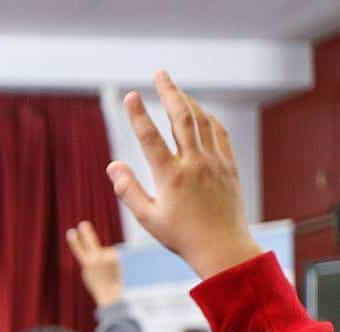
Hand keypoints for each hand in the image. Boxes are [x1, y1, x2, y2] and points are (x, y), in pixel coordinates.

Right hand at [66, 221, 122, 307]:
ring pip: (104, 251)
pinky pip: (111, 254)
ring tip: (107, 271)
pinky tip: (112, 268)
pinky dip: (112, 259)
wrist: (111, 293)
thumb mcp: (88, 273)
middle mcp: (97, 258)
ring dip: (105, 258)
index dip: (74, 240)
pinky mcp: (117, 257)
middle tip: (83, 224)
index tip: (71, 231)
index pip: (79, 249)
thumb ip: (89, 260)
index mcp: (87, 264)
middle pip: (90, 241)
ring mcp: (107, 257)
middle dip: (86, 233)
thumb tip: (97, 250)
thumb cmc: (98, 285)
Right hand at [108, 72, 260, 279]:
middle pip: (182, 117)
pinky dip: (207, 118)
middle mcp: (194, 164)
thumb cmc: (181, 237)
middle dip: (170, 91)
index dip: (138, 115)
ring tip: (176, 89)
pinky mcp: (228, 165)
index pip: (150, 138)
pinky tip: (199, 112)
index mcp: (171, 177)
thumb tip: (113, 166)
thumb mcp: (148, 218)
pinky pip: (219, 133)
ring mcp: (214, 162)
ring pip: (202, 121)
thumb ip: (128, 190)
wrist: (223, 247)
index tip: (130, 96)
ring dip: (188, 101)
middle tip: (160, 73)